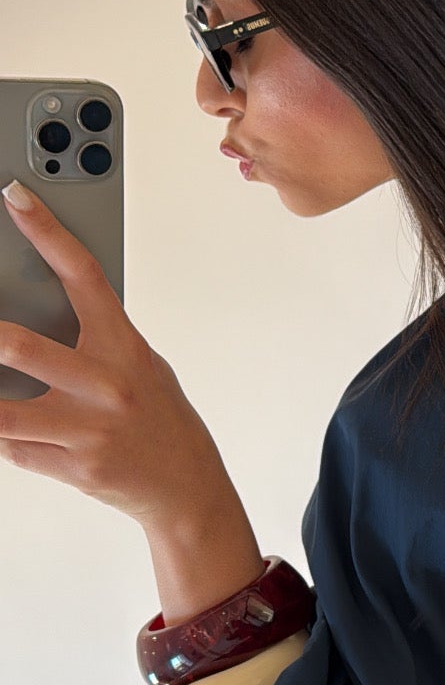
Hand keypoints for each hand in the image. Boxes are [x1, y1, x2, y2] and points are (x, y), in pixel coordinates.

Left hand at [0, 184, 229, 523]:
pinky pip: (15, 450)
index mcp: (124, 348)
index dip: (47, 232)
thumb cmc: (160, 417)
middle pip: (24, 349)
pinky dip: (3, 438)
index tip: (15, 198)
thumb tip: (36, 309)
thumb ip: (97, 340)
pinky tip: (5, 429)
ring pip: (3, 413)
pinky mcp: (74, 468)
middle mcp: (107, 386)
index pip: (84, 275)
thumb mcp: (141, 365)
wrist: (188, 487)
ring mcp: (88, 431)